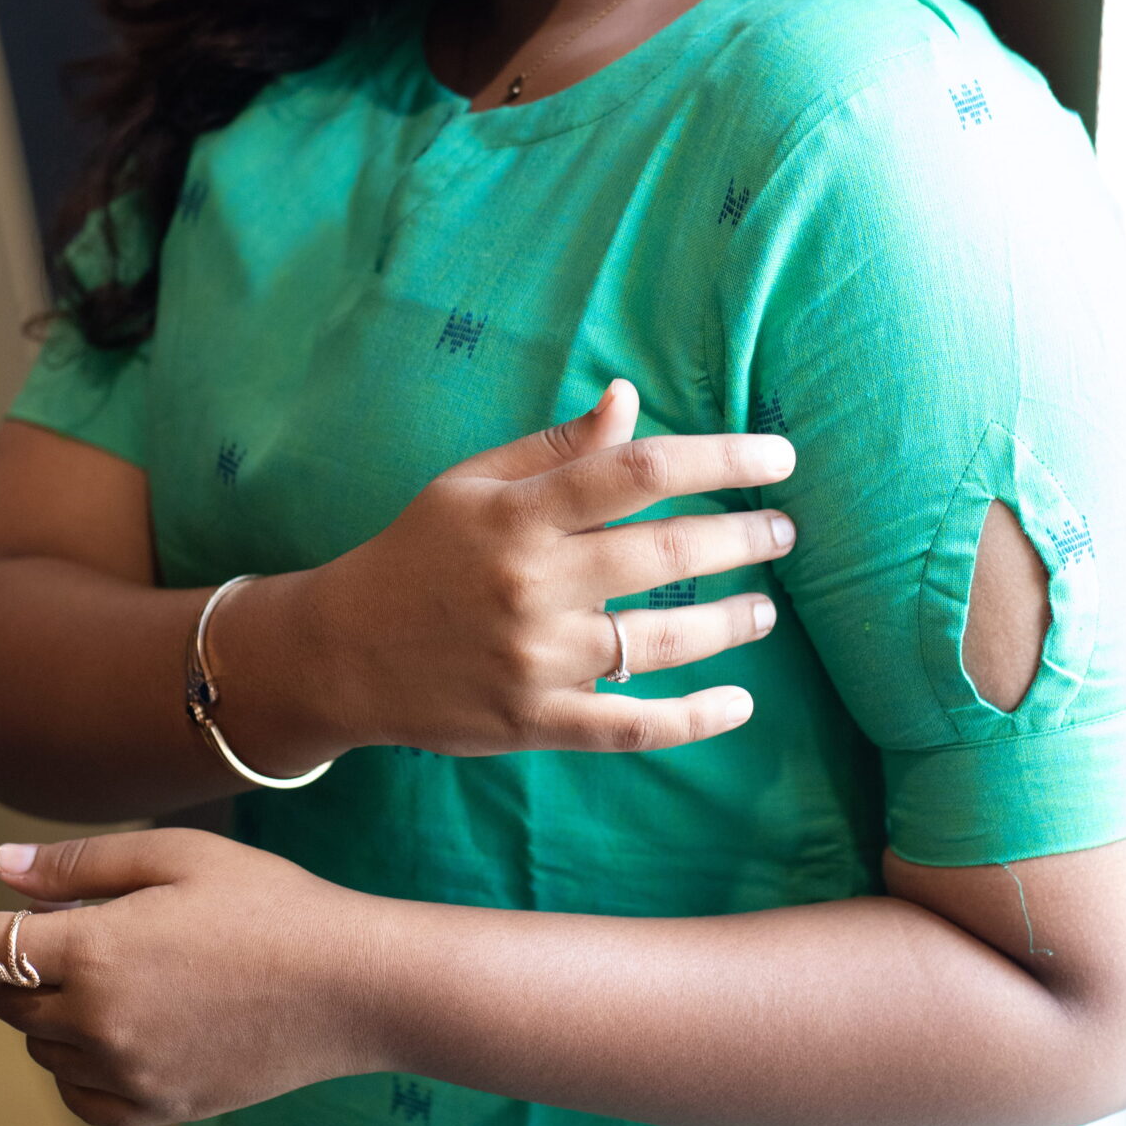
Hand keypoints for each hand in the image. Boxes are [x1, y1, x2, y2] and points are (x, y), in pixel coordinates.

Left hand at [0, 830, 384, 1125]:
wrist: (351, 986)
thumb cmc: (270, 904)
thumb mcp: (178, 857)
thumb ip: (79, 868)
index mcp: (96, 952)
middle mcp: (98, 1023)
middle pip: (5, 997)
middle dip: (13, 956)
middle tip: (71, 922)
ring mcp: (125, 1074)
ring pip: (41, 1044)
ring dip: (51, 1005)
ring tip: (127, 965)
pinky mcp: (155, 1108)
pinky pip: (78, 1092)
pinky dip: (78, 1060)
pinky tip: (124, 1025)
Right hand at [305, 379, 796, 758]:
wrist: (340, 653)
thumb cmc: (416, 554)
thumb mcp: (471, 484)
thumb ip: (555, 448)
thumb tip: (630, 399)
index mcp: (519, 514)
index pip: (638, 471)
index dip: (720, 458)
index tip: (778, 456)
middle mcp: (533, 583)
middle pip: (666, 553)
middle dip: (743, 538)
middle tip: (785, 532)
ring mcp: (536, 658)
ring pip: (662, 640)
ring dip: (731, 622)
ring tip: (766, 608)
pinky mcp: (535, 721)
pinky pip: (632, 726)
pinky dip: (694, 720)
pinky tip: (739, 704)